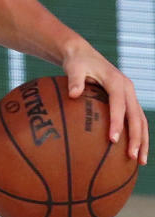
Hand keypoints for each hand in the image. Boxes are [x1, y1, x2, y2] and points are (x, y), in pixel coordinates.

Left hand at [63, 42, 148, 164]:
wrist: (83, 54)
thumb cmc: (76, 63)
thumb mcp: (73, 68)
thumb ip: (75, 80)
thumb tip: (73, 94)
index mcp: (116, 82)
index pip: (119, 105)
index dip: (117, 123)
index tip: (113, 140)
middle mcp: (128, 89)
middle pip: (136, 117)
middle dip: (137, 138)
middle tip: (133, 157)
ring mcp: (130, 95)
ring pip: (141, 121)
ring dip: (142, 141)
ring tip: (140, 161)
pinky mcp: (127, 101)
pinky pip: (135, 120)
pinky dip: (137, 136)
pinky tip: (133, 152)